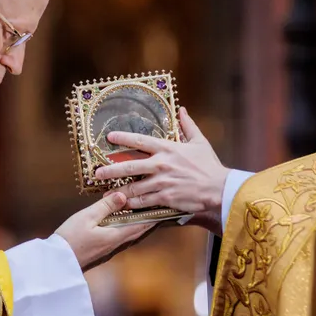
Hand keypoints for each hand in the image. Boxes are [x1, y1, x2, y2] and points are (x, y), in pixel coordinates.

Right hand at [55, 192, 156, 270]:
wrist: (57, 262)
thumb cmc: (71, 238)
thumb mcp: (87, 217)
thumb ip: (106, 206)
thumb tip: (123, 196)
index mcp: (116, 235)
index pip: (141, 224)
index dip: (153, 215)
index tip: (163, 206)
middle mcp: (117, 243)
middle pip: (138, 230)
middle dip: (150, 219)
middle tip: (159, 208)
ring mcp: (110, 248)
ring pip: (131, 234)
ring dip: (140, 224)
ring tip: (146, 212)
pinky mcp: (103, 249)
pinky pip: (121, 236)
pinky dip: (128, 228)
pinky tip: (125, 222)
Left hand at [94, 108, 228, 231]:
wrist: (219, 189)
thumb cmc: (209, 166)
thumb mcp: (200, 142)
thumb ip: (188, 126)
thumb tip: (182, 110)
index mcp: (167, 148)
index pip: (139, 141)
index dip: (122, 138)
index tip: (109, 138)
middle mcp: (160, 164)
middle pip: (129, 166)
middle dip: (110, 170)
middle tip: (97, 173)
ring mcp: (161, 182)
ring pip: (133, 186)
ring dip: (118, 191)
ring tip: (107, 194)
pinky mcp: (164, 198)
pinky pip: (143, 201)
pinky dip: (132, 203)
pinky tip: (124, 205)